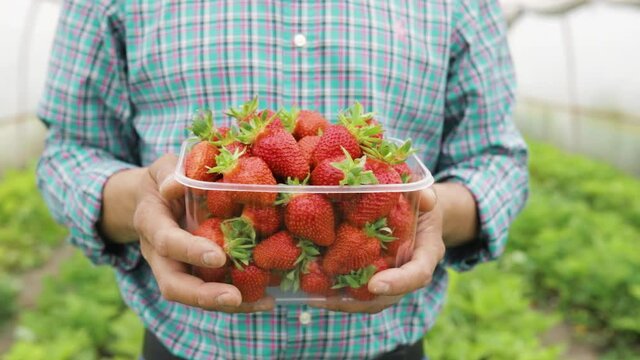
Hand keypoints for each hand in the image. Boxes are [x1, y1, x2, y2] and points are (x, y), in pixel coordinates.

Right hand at [132, 154, 274, 311]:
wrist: (152, 200)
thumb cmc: (164, 180)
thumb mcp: (165, 168)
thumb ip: (172, 173)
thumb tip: (176, 184)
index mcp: (151, 223)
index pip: (168, 242)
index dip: (190, 251)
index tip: (218, 257)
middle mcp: (159, 254)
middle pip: (173, 285)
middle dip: (203, 295)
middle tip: (234, 298)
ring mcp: (175, 268)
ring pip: (195, 295)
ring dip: (227, 304)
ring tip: (263, 303)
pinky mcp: (194, 274)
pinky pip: (212, 291)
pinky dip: (239, 299)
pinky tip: (268, 299)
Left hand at [310, 188, 444, 312]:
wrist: (423, 215)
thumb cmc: (422, 204)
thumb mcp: (427, 195)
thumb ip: (425, 195)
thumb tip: (426, 198)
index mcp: (428, 252)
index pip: (419, 274)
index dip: (399, 283)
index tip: (375, 285)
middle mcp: (410, 272)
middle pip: (387, 297)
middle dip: (359, 301)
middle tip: (331, 298)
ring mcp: (393, 278)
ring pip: (370, 300)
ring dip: (343, 301)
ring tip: (314, 297)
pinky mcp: (377, 277)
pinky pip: (359, 291)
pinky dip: (337, 292)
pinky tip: (312, 287)